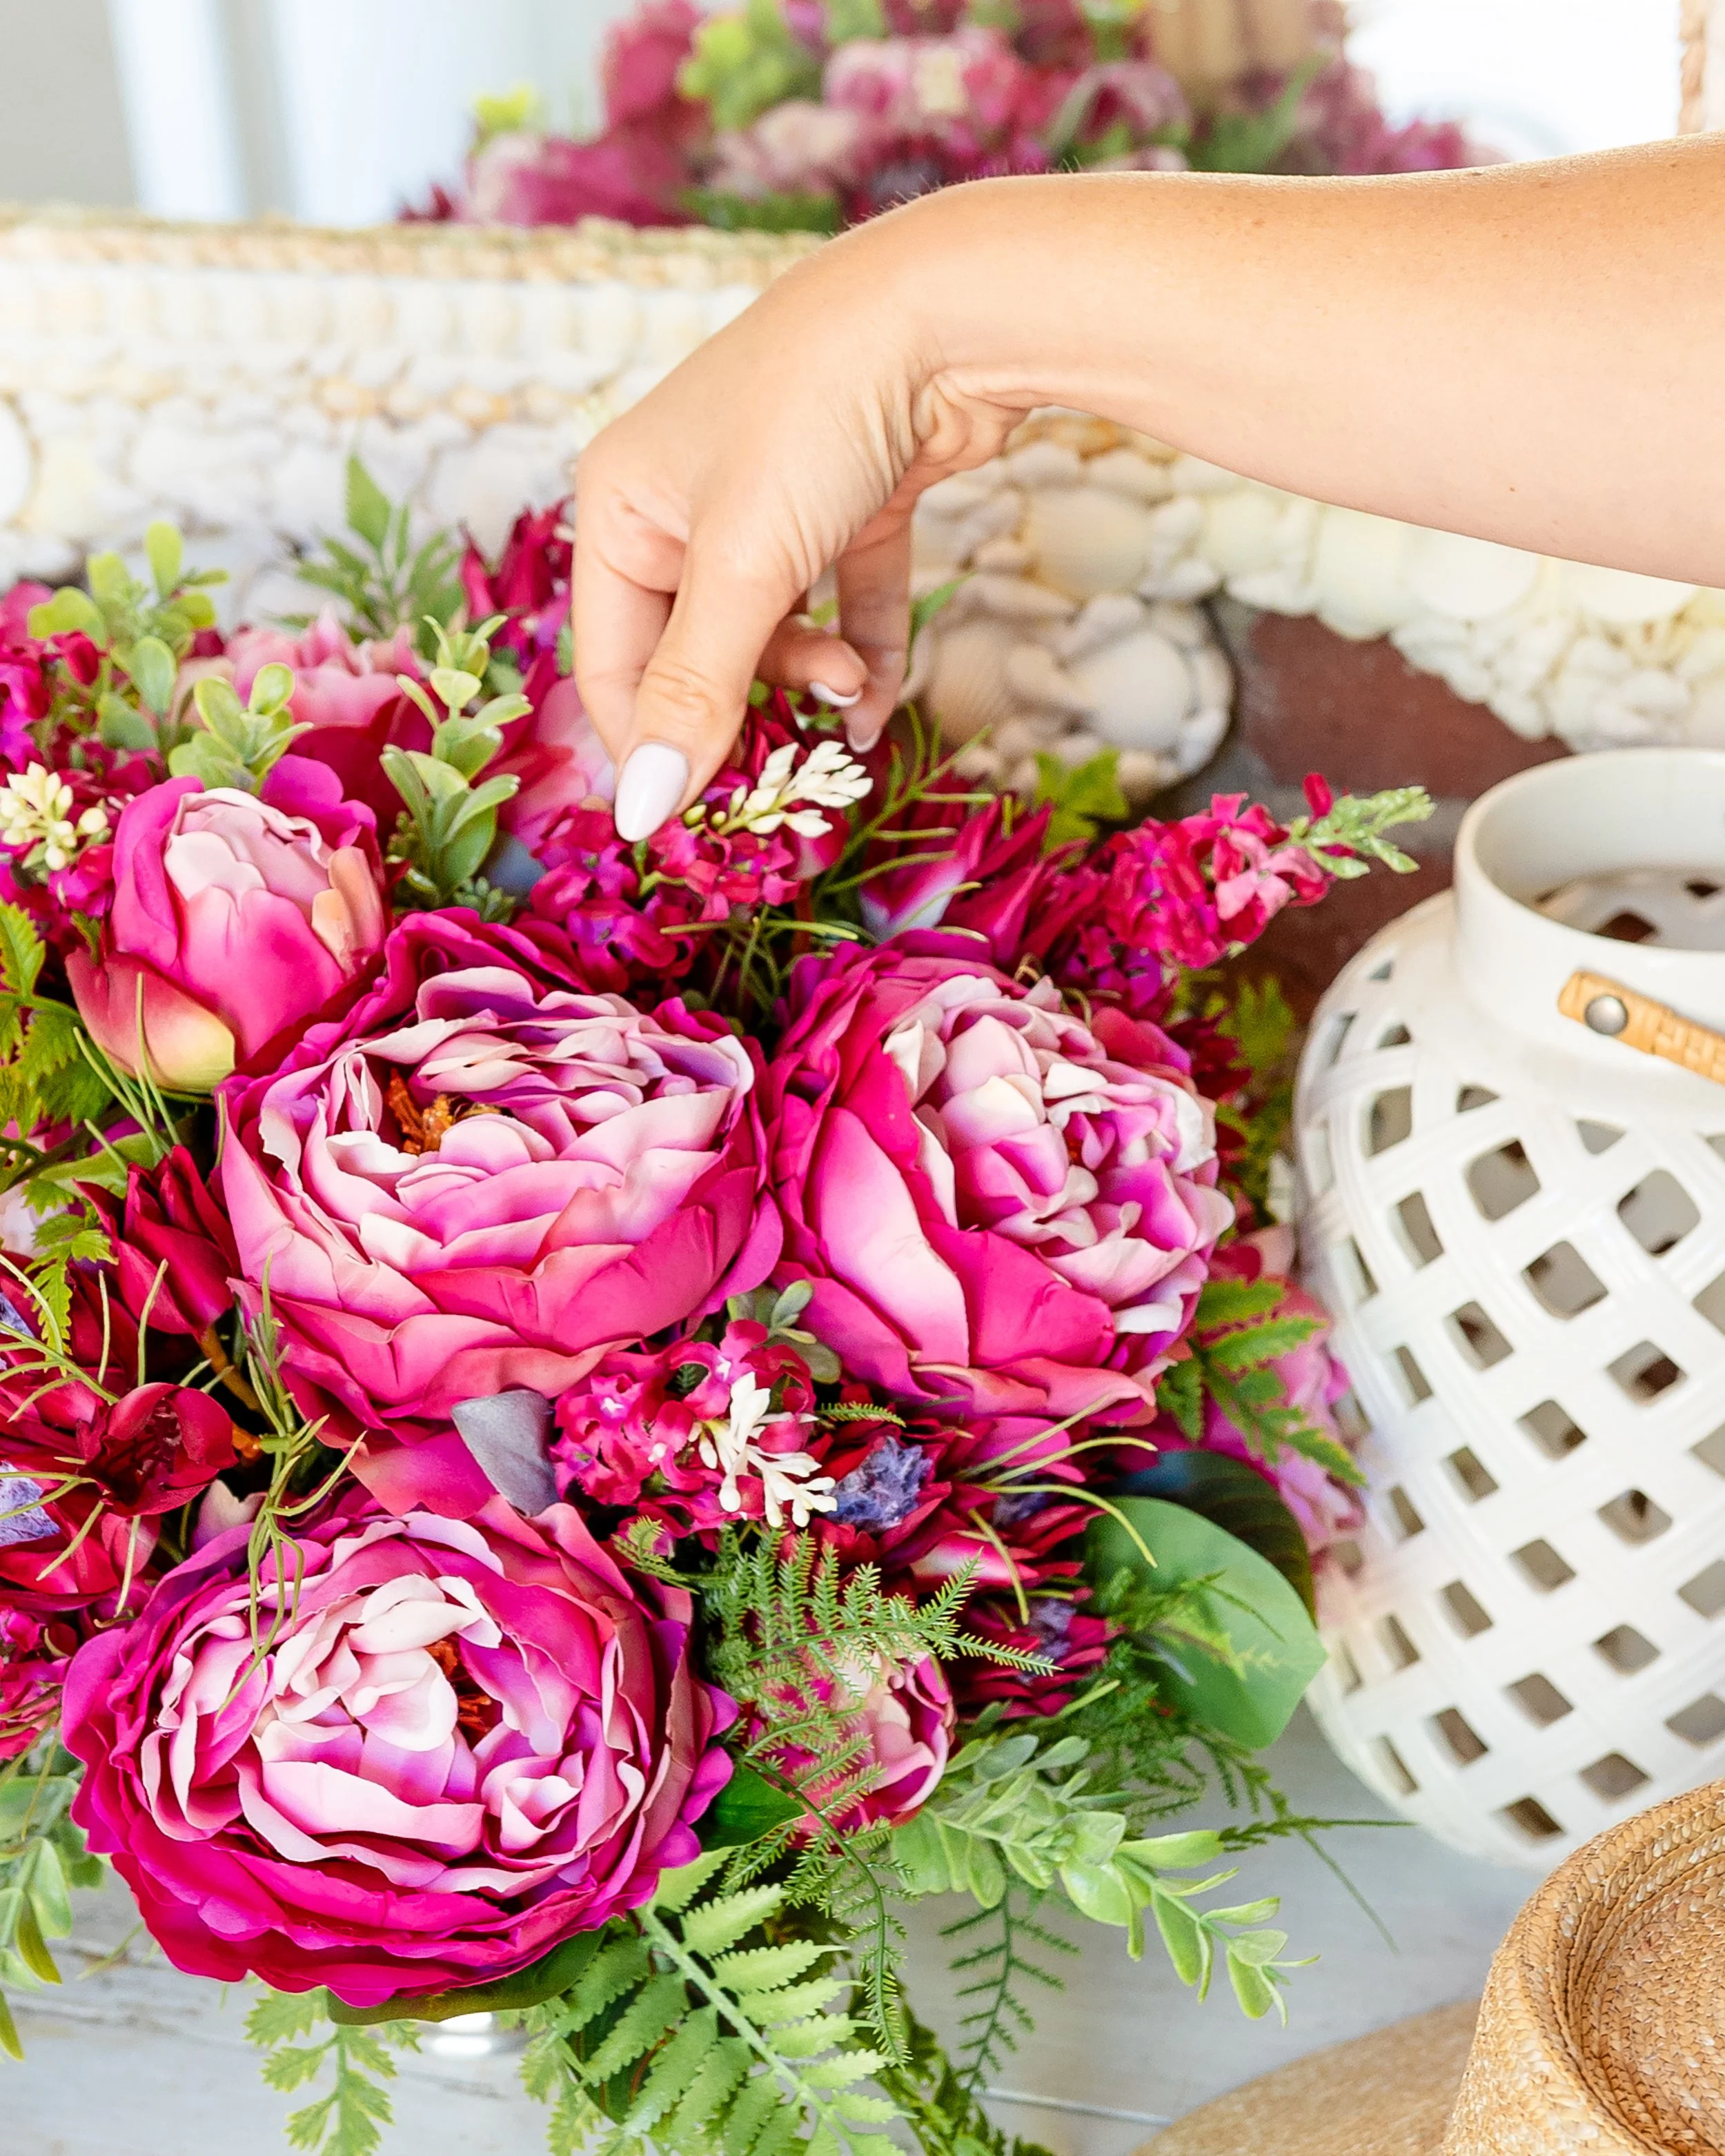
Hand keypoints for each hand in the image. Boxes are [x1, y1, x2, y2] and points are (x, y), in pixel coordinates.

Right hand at [571, 199, 1027, 839]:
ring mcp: (769, 502)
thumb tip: (644, 809)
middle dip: (745, 713)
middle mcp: (681, 503)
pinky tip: (881, 703)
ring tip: (851, 699)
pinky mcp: (849, 502)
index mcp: (620, 507)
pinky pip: (843, 605)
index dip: (652, 747)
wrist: (948, 307)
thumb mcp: (744, 567)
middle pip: (692, 655)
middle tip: (791, 773)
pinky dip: (861, 656)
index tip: (703, 820)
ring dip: (809, 682)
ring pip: (771, 635)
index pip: (612, 664)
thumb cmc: (816, 418)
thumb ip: (697, 690)